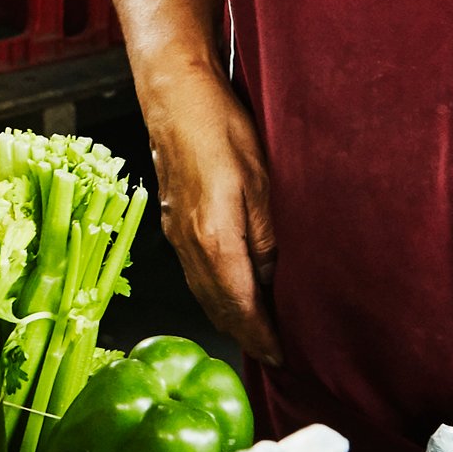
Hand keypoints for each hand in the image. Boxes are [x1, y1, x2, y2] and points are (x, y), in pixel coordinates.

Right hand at [126, 40, 278, 366]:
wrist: (174, 94)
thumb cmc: (220, 127)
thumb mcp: (261, 180)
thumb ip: (266, 236)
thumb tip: (271, 277)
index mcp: (214, 238)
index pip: (240, 305)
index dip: (261, 335)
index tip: (280, 357)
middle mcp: (189, 244)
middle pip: (218, 306)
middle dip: (245, 333)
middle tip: (272, 354)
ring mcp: (175, 233)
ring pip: (203, 291)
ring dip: (228, 315)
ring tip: (255, 331)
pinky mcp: (172, 219)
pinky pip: (194, 271)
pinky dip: (214, 292)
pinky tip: (229, 290)